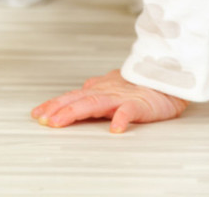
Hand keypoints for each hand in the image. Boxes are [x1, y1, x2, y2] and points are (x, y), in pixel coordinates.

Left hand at [31, 70, 187, 133]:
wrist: (170, 78)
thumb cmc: (144, 85)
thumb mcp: (115, 86)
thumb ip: (98, 89)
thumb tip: (81, 90)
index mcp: (101, 89)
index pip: (72, 96)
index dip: (54, 105)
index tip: (37, 114)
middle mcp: (107, 91)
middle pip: (78, 99)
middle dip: (57, 109)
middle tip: (42, 119)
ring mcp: (122, 97)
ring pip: (95, 103)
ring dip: (75, 112)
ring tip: (60, 122)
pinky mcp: (140, 103)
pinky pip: (129, 111)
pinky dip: (121, 118)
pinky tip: (114, 129)